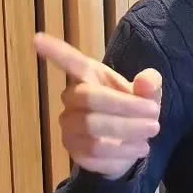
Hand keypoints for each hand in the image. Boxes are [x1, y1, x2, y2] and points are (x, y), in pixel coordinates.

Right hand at [34, 32, 160, 179]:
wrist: (130, 145)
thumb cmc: (133, 110)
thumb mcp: (148, 95)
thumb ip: (150, 85)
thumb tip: (147, 81)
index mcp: (90, 76)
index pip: (71, 62)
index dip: (55, 51)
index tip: (37, 39)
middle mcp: (73, 100)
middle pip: (89, 98)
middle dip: (127, 107)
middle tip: (155, 116)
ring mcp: (70, 127)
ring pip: (92, 129)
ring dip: (128, 131)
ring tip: (150, 133)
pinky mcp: (75, 152)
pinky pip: (95, 154)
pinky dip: (123, 153)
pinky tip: (138, 149)